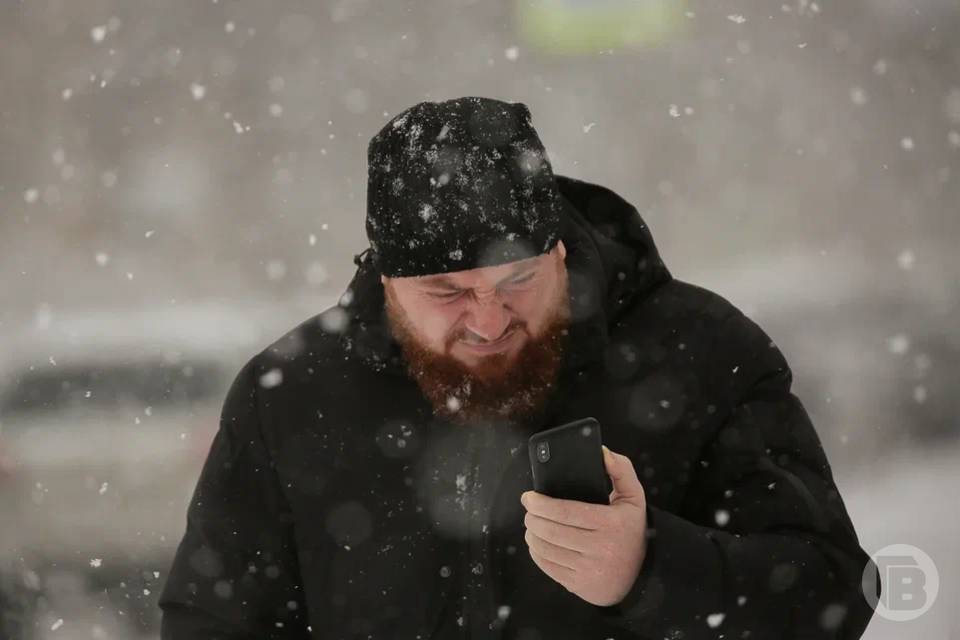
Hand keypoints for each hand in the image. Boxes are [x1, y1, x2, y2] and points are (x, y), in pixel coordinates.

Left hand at [520, 445, 647, 606]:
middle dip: (533, 517)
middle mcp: (600, 549)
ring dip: (532, 534)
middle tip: (529, 508)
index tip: (529, 497)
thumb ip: (621, 470)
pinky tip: (537, 542)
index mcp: (611, 524)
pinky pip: (548, 567)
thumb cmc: (632, 530)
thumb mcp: (634, 497)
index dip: (541, 504)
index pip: (566, 512)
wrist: (642, 574)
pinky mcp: (579, 586)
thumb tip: (601, 452)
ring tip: (532, 524)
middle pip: (551, 531)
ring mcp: (588, 571)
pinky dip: (536, 553)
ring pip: (546, 549)